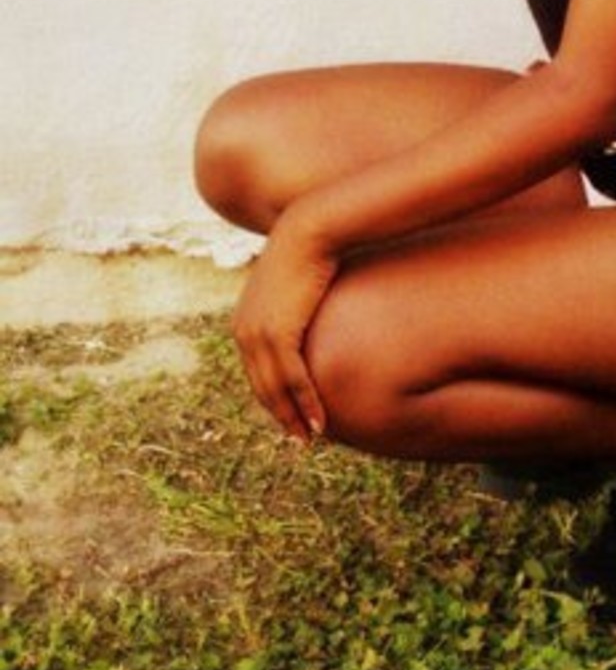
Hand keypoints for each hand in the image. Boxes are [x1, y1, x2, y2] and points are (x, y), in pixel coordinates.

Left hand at [232, 214, 337, 441]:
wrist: (309, 230)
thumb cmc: (309, 252)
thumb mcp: (296, 285)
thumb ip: (296, 306)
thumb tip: (309, 314)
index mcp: (244, 323)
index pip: (257, 371)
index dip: (273, 397)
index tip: (290, 416)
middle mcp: (243, 332)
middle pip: (261, 386)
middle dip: (280, 415)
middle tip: (298, 439)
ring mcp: (258, 333)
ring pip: (275, 388)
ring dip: (293, 417)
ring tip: (309, 438)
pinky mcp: (278, 333)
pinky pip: (293, 378)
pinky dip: (305, 403)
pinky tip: (318, 421)